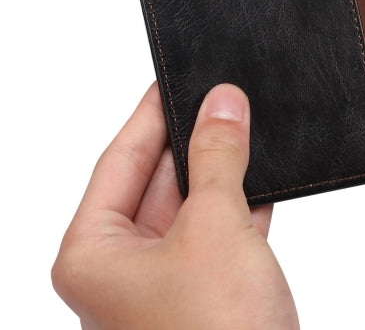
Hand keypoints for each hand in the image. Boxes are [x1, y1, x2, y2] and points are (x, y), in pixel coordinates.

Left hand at [52, 82, 298, 329]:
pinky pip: (222, 230)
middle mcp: (123, 268)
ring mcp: (167, 282)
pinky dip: (244, 202)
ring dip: (224, 168)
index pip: (122, 159)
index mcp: (95, 253)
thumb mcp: (215, 226)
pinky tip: (266, 175)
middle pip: (158, 178)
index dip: (153, 112)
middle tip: (226, 94)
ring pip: (194, 203)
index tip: (177, 75)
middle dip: (194, 138)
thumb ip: (217, 157)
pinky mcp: (208, 293)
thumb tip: (221, 101)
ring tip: (248, 123)